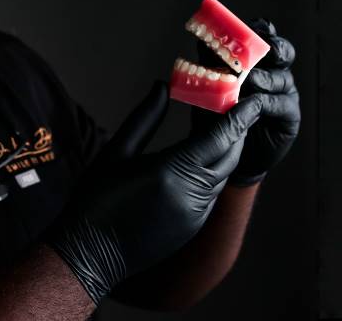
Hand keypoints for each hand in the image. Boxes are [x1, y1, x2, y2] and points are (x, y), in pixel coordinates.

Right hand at [42, 78, 264, 305]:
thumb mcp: (116, 152)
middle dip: (237, 132)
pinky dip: (213, 172)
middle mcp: (191, 195)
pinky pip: (212, 193)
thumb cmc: (96, 199)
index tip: (251, 100)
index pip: (219, 138)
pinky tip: (201, 158)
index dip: (238, 117)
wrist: (91, 253)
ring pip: (222, 176)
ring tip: (219, 127)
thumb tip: (162, 88)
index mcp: (171, 172)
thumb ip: (145, 118)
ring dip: (225, 152)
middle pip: (230, 157)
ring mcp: (195, 214)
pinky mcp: (193, 227)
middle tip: (236, 107)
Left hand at [192, 17, 300, 186]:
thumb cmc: (217, 114)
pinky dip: (267, 102)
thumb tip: (200, 38)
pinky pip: (281, 105)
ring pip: (282, 77)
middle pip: (284, 52)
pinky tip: (256, 103)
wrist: (226, 151)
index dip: (262, 29)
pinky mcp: (288, 116)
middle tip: (265, 47)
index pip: (265, 36)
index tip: (255, 26)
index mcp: (257, 60)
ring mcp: (284, 93)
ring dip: (265, 77)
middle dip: (276, 47)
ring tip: (250, 79)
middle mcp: (274, 72)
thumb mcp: (210, 84)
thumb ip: (209, 63)